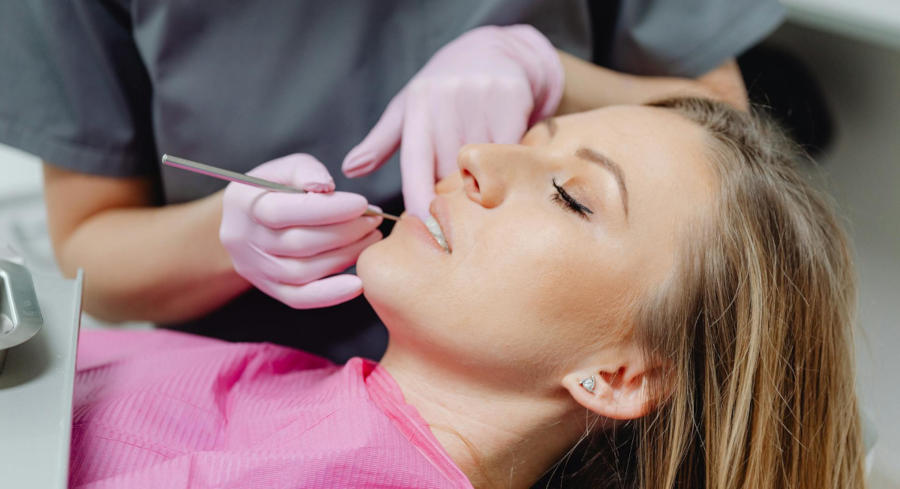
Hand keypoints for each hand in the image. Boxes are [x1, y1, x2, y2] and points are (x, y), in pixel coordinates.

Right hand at [220, 154, 382, 307]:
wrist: (251, 221)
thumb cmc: (277, 188)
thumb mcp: (286, 168)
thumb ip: (306, 171)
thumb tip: (325, 187)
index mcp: (242, 203)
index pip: (283, 212)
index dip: (327, 210)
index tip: (362, 204)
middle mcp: (244, 240)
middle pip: (298, 244)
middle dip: (344, 232)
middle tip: (373, 221)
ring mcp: (256, 268)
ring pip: (303, 272)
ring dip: (345, 257)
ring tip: (371, 239)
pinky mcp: (271, 289)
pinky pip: (300, 298)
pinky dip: (331, 294)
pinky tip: (359, 284)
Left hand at [342, 24, 563, 218]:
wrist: (491, 51)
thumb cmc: (441, 90)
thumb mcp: (407, 108)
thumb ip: (381, 143)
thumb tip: (350, 169)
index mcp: (417, 108)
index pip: (417, 164)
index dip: (420, 198)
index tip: (424, 227)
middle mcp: (446, 101)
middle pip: (452, 171)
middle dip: (453, 196)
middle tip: (456, 214)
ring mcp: (480, 98)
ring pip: (484, 163)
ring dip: (482, 182)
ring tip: (480, 184)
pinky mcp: (510, 98)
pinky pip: (511, 150)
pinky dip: (508, 165)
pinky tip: (504, 166)